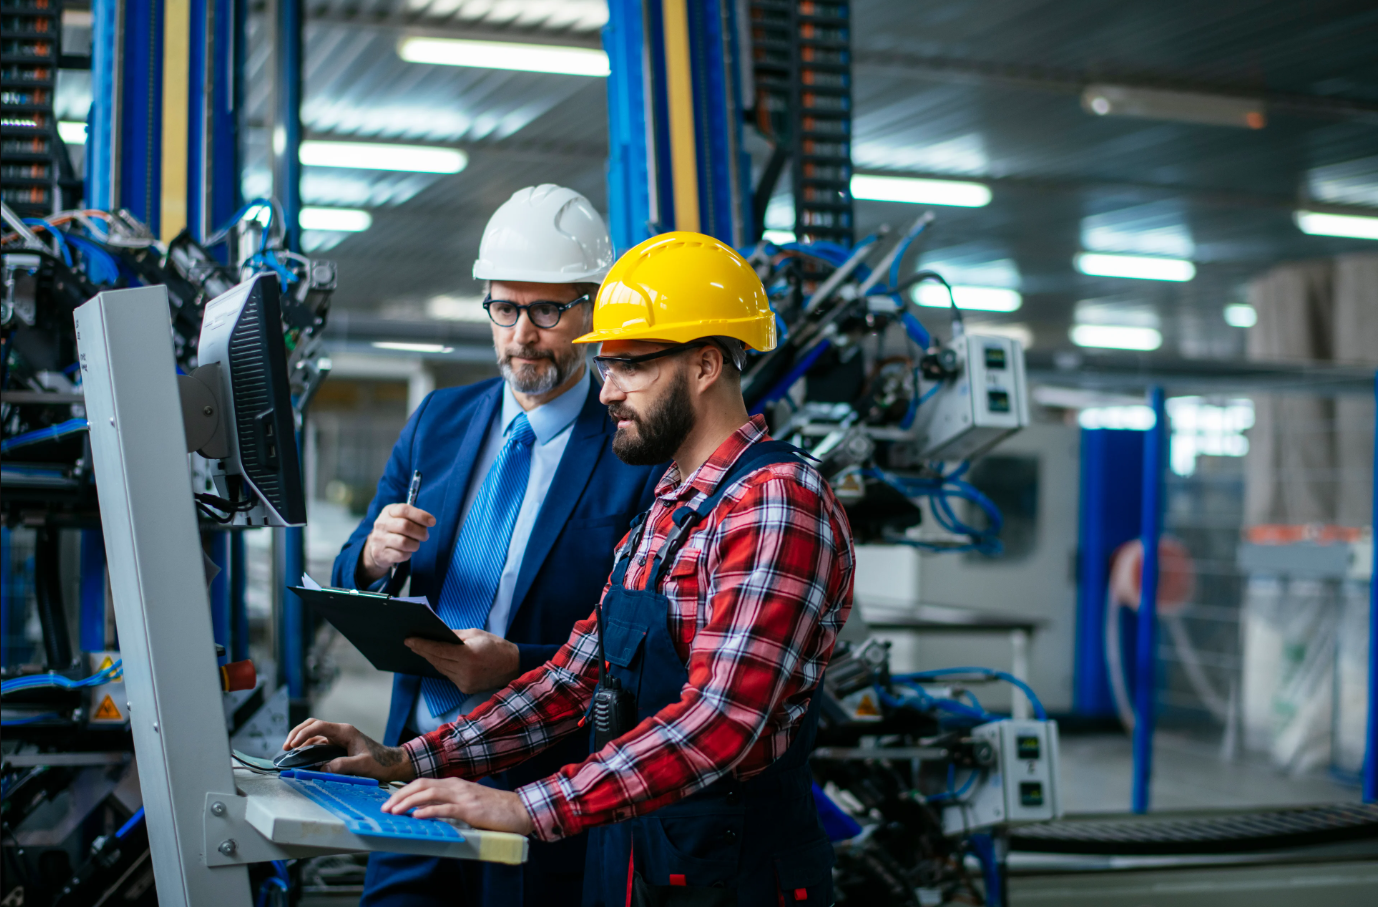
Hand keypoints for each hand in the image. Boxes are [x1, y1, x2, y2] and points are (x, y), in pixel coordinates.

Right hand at [282, 719, 415, 783]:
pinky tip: (301, 757)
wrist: (392, 763)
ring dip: (300, 741)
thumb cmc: (380, 763)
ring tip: (289, 753)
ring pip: (314, 735)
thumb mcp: (362, 765)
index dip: (303, 734)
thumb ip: (343, 765)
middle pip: (313, 726)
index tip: (292, 744)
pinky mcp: (338, 747)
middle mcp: (340, 732)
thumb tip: (322, 768)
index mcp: (345, 732)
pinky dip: (307, 748)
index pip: (319, 726)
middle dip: (297, 733)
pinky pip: (318, 744)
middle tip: (285, 747)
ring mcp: (338, 739)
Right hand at [359, 504, 436, 582]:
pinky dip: (408, 554)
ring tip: (415, 544)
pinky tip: (406, 552)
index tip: (432, 522)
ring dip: (415, 544)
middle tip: (425, 536)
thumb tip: (430, 521)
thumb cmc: (395, 530)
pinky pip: (401, 555)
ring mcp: (379, 539)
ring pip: (404, 542)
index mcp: (388, 511)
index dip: (420, 515)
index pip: (404, 510)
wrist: (376, 547)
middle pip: (405, 526)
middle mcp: (381, 524)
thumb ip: (414, 517)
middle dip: (421, 532)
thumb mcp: (401, 518)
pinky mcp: (380, 554)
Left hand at [382, 778, 533, 835]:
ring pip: (429, 794)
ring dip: (408, 802)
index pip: (423, 782)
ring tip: (394, 812)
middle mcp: (456, 786)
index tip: (390, 801)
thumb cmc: (494, 808)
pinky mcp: (469, 809)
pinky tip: (416, 816)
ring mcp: (463, 796)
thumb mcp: (468, 801)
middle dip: (400, 795)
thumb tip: (428, 810)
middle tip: (385, 807)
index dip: (404, 791)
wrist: (518, 810)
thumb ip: (450, 802)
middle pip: (421, 785)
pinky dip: (428, 811)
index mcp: (454, 783)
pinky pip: (445, 808)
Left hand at [406, 629, 520, 691]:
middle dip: (423, 651)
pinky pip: (448, 675)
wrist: (513, 666)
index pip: (439, 650)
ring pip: (440, 669)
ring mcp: (464, 682)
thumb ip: (455, 635)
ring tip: (420, 649)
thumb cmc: (496, 646)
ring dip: (431, 659)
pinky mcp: (465, 688)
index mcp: (468, 655)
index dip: (422, 644)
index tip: (409, 640)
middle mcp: (464, 671)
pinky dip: (442, 666)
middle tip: (411, 643)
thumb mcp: (476, 634)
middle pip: (437, 660)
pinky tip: (436, 659)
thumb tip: (437, 633)